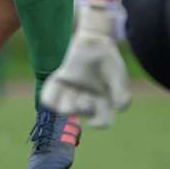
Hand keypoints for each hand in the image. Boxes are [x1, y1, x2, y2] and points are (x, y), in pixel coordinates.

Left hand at [39, 0, 129, 127]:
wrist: (95, 44)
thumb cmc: (109, 62)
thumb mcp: (119, 75)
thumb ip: (121, 92)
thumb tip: (118, 109)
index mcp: (104, 103)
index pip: (103, 122)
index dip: (99, 124)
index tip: (94, 121)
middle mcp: (86, 102)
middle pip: (80, 113)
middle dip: (82, 107)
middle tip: (86, 95)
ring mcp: (71, 95)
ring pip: (62, 110)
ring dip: (65, 104)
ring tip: (71, 90)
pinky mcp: (59, 86)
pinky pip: (48, 100)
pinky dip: (49, 97)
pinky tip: (59, 82)